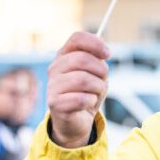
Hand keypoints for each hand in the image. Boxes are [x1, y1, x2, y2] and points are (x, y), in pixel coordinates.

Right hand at [47, 32, 109, 147]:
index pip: (77, 38)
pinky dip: (91, 101)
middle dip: (100, 70)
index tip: (107, 54)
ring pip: (84, 80)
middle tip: (102, 80)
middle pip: (82, 59)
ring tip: (95, 93)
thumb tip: (102, 48)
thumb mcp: (95, 73)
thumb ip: (97, 59)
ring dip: (97, 88)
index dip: (95, 43)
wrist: (76, 120)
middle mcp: (54, 68)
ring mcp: (52, 86)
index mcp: (64, 56)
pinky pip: (81, 98)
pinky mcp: (54, 103)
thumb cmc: (86, 93)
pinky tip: (88, 103)